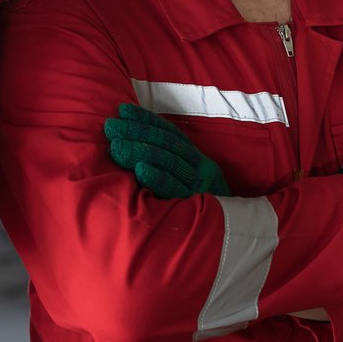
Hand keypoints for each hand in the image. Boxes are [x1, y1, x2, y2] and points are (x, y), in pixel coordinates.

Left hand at [104, 103, 229, 197]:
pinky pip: (175, 188)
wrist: (231, 231)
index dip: (146, 119)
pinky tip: (140, 170)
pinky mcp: (196, 203)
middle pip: (165, 144)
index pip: (169, 133)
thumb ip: (168, 164)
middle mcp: (199, 167)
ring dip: (140, 151)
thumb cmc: (200, 205)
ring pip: (168, 161)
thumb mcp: (189, 180)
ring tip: (116, 146)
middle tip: (111, 126)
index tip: (123, 110)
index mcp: (196, 158)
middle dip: (136, 132)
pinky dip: (157, 177)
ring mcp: (199, 184)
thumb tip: (131, 145)